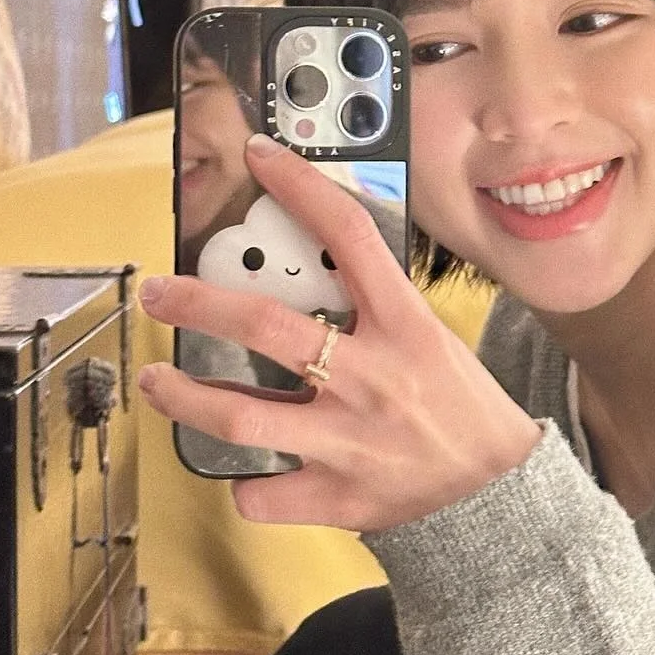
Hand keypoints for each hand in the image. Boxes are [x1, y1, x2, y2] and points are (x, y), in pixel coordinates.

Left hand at [136, 134, 541, 529]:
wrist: (496, 489)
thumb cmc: (458, 401)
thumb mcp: (426, 336)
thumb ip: (370, 308)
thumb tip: (301, 270)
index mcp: (403, 326)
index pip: (349, 236)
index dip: (299, 187)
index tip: (259, 157)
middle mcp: (370, 378)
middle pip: (265, 326)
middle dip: (197, 303)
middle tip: (158, 291)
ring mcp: (348, 441)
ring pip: (242, 418)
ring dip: (185, 397)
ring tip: (158, 380)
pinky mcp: (336, 497)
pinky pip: (264, 494)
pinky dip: (247, 484)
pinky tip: (247, 474)